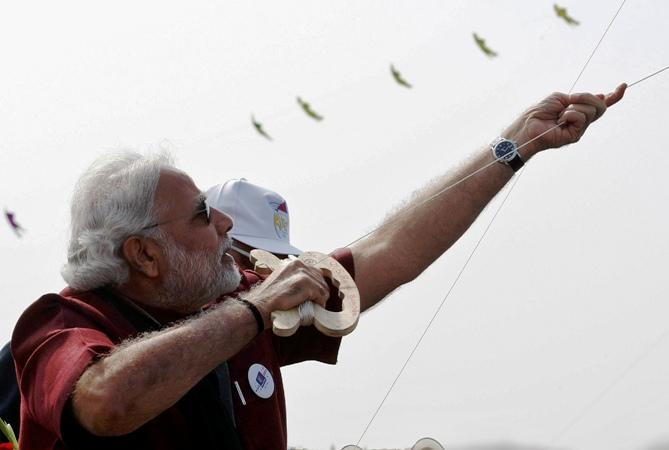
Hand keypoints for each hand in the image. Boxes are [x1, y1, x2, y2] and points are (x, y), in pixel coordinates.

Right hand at [245, 259, 329, 326]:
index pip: (314, 272)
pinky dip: (319, 303)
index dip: (315, 285)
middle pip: (320, 278)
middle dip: (319, 292)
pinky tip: (312, 308)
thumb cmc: (268, 299)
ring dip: (319, 299)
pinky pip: (321, 295)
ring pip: (323, 287)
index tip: (312, 295)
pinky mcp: (305, 284)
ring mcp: (302, 273)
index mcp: (293, 263)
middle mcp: (299, 264)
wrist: (258, 306)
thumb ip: (294, 279)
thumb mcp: (282, 281)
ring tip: (311, 306)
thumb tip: (310, 288)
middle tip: (312, 303)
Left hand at [504, 83, 626, 157]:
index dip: (614, 96)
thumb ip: (578, 98)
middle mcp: (582, 121)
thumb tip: (599, 97)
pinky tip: (560, 120)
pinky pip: (581, 117)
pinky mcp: (576, 136)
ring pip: (592, 110)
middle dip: (587, 97)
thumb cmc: (540, 112)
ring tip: (560, 113)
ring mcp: (580, 129)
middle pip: (600, 106)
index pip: (600, 104)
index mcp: (579, 111)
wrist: (528, 125)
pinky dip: (570, 114)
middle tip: (571, 99)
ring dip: (574, 106)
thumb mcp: (561, 98)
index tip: (623, 86)